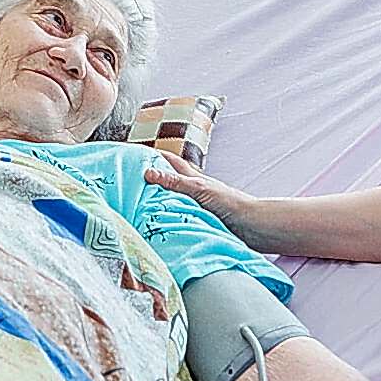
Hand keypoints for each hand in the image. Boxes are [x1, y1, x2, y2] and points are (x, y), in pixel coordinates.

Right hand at [142, 152, 262, 244]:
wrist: (251, 226)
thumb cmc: (230, 203)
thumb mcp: (199, 189)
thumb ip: (175, 182)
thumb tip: (148, 172)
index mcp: (193, 178)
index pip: (170, 161)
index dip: (155, 155)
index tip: (136, 153)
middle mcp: (192, 191)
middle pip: (168, 181)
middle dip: (151, 179)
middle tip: (129, 181)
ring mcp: (194, 206)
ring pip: (170, 201)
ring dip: (156, 201)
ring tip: (136, 205)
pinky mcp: (196, 222)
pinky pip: (176, 218)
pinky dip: (165, 219)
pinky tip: (155, 225)